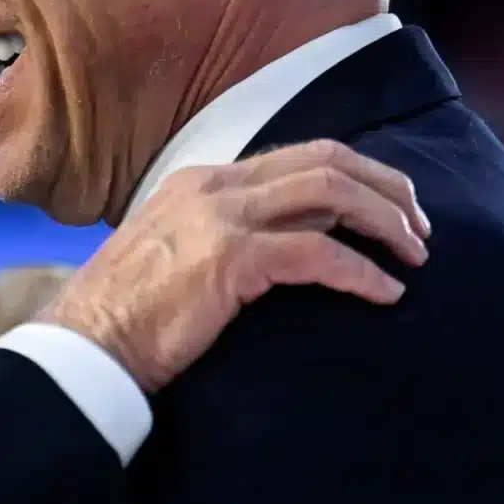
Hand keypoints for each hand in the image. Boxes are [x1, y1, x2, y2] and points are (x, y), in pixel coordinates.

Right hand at [45, 139, 429, 392]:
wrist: (83, 348)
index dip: (358, 176)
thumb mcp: (171, 255)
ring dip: (385, 223)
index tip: (390, 210)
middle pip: (327, 161)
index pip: (299, 155)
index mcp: (199, 180)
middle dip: (387, 189)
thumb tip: (282, 249)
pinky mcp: (229, 260)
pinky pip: (318, 254)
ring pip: (331, 194)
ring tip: (415, 257)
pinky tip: (385, 294)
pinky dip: (362, 273)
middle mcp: (212, 186)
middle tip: (419, 230)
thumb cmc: (124, 318)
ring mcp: (220, 218)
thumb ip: (218, 238)